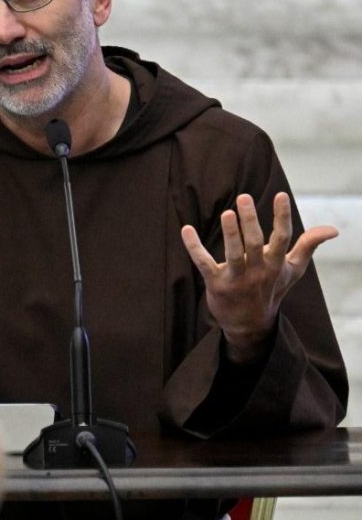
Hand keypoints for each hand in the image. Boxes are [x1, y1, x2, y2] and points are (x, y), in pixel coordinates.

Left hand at [181, 192, 337, 363]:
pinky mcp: (216, 284)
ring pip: (233, 254)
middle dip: (250, 220)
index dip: (282, 217)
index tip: (280, 195)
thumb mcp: (293, 270)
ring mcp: (237, 278)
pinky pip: (204, 263)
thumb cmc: (272, 289)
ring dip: (230, 233)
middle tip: (243, 197)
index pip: (282, 238)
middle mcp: (258, 271)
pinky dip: (194, 247)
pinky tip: (186, 229)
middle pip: (254, 243)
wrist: (250, 324)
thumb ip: (308, 246)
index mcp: (276, 264)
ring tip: (227, 213)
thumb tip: (333, 229)